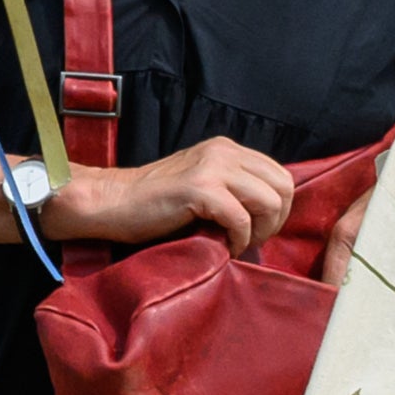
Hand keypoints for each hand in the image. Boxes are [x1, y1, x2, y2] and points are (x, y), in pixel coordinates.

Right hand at [70, 136, 302, 255]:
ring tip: (237, 243)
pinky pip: (241, 219)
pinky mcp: (199, 188)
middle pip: (283, 186)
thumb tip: (271, 212)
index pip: (280, 175)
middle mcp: (224, 151)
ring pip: (270, 201)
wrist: (112, 202)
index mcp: (227, 149)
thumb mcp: (202, 184)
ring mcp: (212, 167)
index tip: (257, 229)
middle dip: (275, 220)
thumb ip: (233, 187)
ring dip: (260, 231)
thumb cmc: (154, 203)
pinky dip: (238, 239)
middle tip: (251, 239)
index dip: (278, 208)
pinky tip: (222, 246)